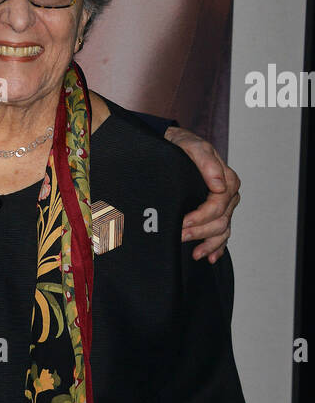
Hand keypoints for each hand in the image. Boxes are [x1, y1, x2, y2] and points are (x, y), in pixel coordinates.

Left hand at [164, 126, 239, 263]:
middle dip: (200, 231)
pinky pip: (222, 234)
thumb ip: (206, 162)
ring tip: (195, 253)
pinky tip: (210, 257)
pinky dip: (217, 247)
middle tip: (179, 236)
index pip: (218, 205)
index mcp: (226, 179)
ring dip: (209, 243)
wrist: (173, 146)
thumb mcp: (192, 146)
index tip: (183, 222)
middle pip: (220, 220)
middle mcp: (228, 195)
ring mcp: (223, 206)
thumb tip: (218, 185)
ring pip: (222, 230)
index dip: (201, 216)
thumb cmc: (182, 145)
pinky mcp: (216, 214)